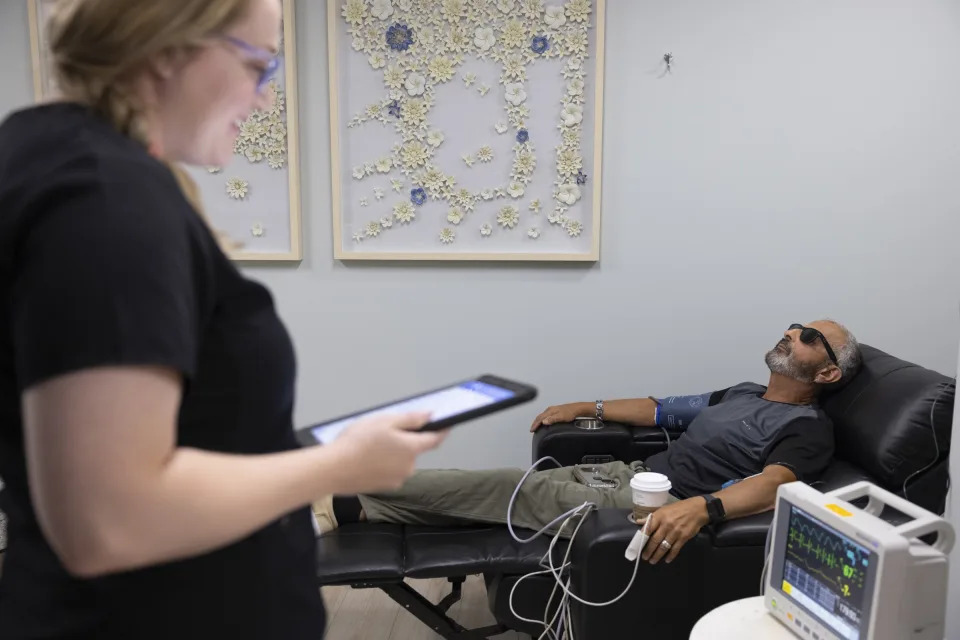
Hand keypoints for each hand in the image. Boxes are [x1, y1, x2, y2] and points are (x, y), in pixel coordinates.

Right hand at [329, 412, 447, 493]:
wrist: (333, 469)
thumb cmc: (357, 443)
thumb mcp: (384, 421)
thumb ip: (410, 419)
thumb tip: (430, 416)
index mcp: (411, 449)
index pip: (434, 439)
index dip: (441, 431)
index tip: (445, 425)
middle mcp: (408, 467)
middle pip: (413, 450)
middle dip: (405, 440)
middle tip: (385, 431)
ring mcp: (396, 479)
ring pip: (400, 461)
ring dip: (392, 453)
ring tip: (369, 445)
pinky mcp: (383, 487)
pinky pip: (388, 471)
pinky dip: (382, 464)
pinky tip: (365, 458)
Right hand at [530, 402, 589, 430]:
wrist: (577, 409)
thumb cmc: (570, 413)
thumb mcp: (561, 417)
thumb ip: (552, 419)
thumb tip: (543, 422)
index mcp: (550, 411)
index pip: (540, 418)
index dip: (535, 425)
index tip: (532, 430)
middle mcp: (550, 409)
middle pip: (539, 416)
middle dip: (535, 423)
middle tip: (532, 429)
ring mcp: (552, 410)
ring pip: (542, 416)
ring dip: (538, 421)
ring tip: (536, 426)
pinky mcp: (555, 411)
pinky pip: (545, 415)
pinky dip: (542, 420)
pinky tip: (543, 422)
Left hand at [638, 498, 709, 563]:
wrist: (697, 510)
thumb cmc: (678, 508)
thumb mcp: (663, 509)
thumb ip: (651, 518)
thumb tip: (638, 522)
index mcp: (659, 516)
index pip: (647, 529)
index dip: (641, 539)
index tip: (637, 546)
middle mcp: (666, 525)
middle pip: (654, 540)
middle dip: (648, 551)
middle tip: (644, 557)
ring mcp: (675, 532)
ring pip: (664, 547)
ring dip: (657, 555)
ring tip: (653, 561)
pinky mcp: (684, 537)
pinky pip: (675, 549)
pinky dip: (671, 556)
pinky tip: (667, 560)